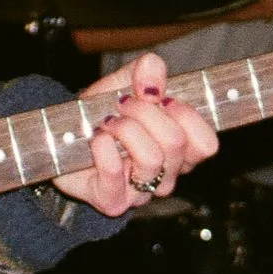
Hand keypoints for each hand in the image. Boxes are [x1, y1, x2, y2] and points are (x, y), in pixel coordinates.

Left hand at [52, 52, 217, 216]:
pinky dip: (103, 148)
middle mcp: (167, 174)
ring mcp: (141, 192)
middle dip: (146, 112)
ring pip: (150, 158)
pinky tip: (97, 138)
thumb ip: (146, 71)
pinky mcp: (113, 202)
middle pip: (176, 142)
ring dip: (125, 128)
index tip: (161, 99)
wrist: (66, 140)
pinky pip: (114, 174)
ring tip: (108, 121)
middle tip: (124, 104)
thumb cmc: (105, 113)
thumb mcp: (126, 83)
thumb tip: (153, 81)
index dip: (186, 115)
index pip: (207, 144)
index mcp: (181, 150)